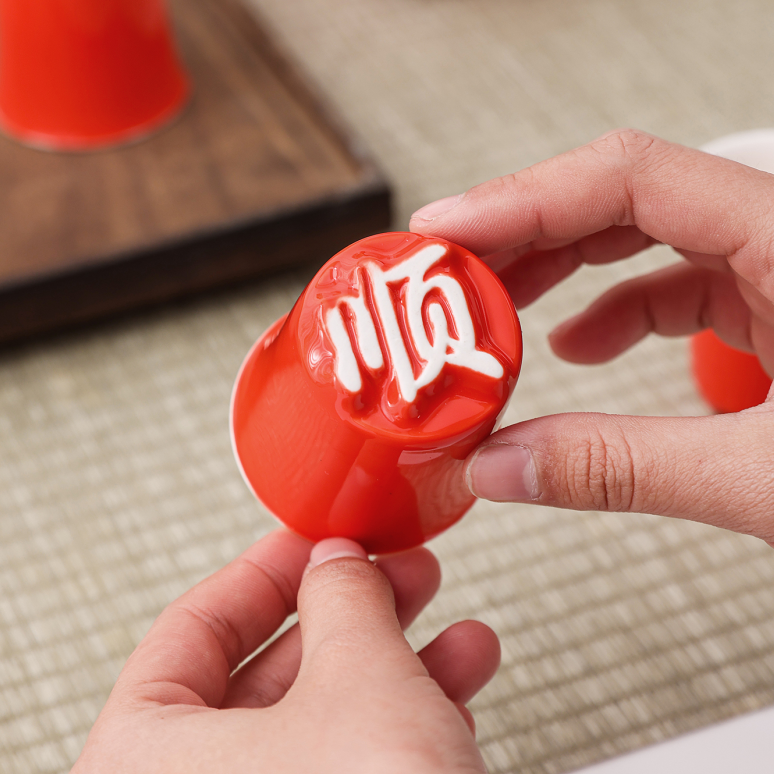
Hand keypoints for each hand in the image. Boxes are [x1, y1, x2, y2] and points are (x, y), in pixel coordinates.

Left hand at [72, 530, 499, 772]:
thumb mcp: (359, 677)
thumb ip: (340, 597)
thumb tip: (338, 560)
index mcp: (145, 760)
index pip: (192, 630)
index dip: (264, 572)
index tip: (312, 540)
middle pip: (268, 675)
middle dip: (348, 613)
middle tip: (392, 574)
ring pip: (324, 722)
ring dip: (396, 662)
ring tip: (452, 628)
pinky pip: (354, 766)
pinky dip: (406, 719)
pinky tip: (457, 685)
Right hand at [410, 129, 773, 543]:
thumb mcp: (769, 479)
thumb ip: (622, 468)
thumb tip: (502, 467)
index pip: (630, 178)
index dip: (522, 196)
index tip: (444, 232)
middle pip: (621, 197)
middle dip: (522, 235)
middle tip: (449, 279)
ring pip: (643, 236)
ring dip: (559, 268)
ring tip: (494, 310)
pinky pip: (675, 283)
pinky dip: (613, 308)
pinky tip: (576, 347)